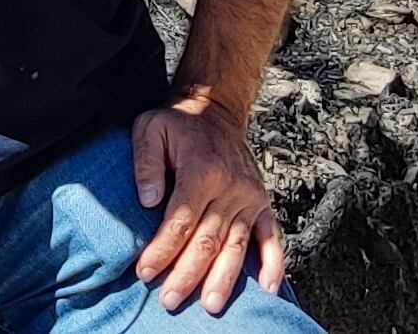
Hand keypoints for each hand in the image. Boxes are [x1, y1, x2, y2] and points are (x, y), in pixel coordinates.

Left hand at [131, 97, 284, 314]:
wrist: (216, 111)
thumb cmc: (178, 124)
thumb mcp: (150, 129)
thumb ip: (145, 164)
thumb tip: (148, 201)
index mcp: (202, 171)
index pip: (181, 221)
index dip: (162, 249)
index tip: (144, 272)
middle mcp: (231, 187)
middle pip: (208, 240)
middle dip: (187, 274)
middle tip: (170, 301)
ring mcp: (250, 197)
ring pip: (236, 245)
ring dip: (223, 278)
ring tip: (211, 305)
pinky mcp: (263, 203)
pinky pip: (271, 237)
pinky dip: (273, 263)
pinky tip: (270, 289)